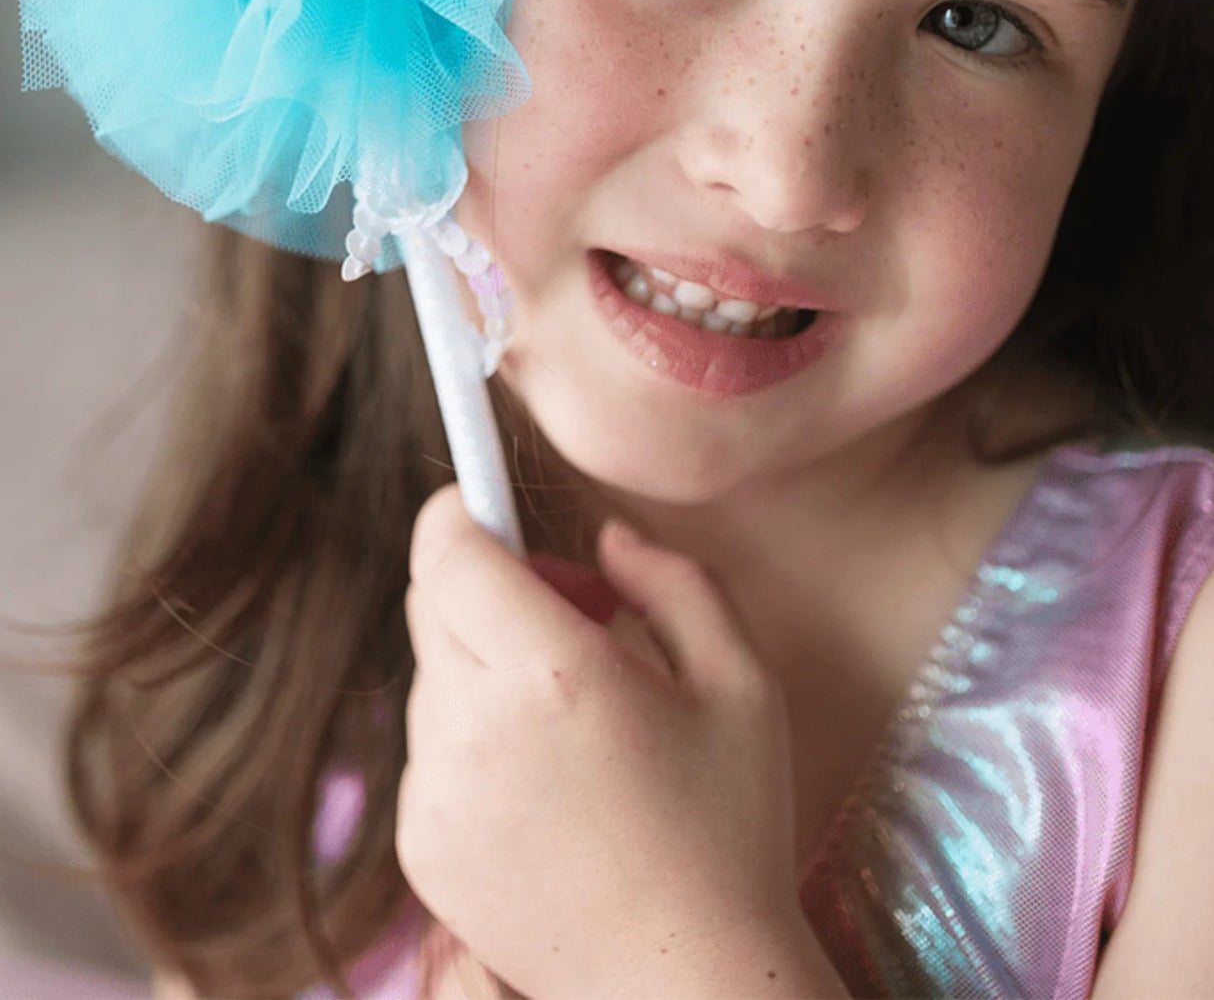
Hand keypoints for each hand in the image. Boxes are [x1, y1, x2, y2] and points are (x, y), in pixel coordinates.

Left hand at [398, 482, 806, 999]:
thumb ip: (673, 580)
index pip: (448, 548)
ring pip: (432, 675)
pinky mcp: (419, 847)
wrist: (683, 984)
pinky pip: (430, 750)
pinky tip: (549, 783)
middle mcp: (472, 727)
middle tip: (578, 617)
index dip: (462, 510)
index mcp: (552, 671)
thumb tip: (604, 537)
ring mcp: (436, 794)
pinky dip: (472, 737)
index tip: (496, 510)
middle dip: (489, 583)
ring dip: (484, 664)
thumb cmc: (729, 828)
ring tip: (574, 715)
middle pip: (432, 602)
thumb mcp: (741, 682)